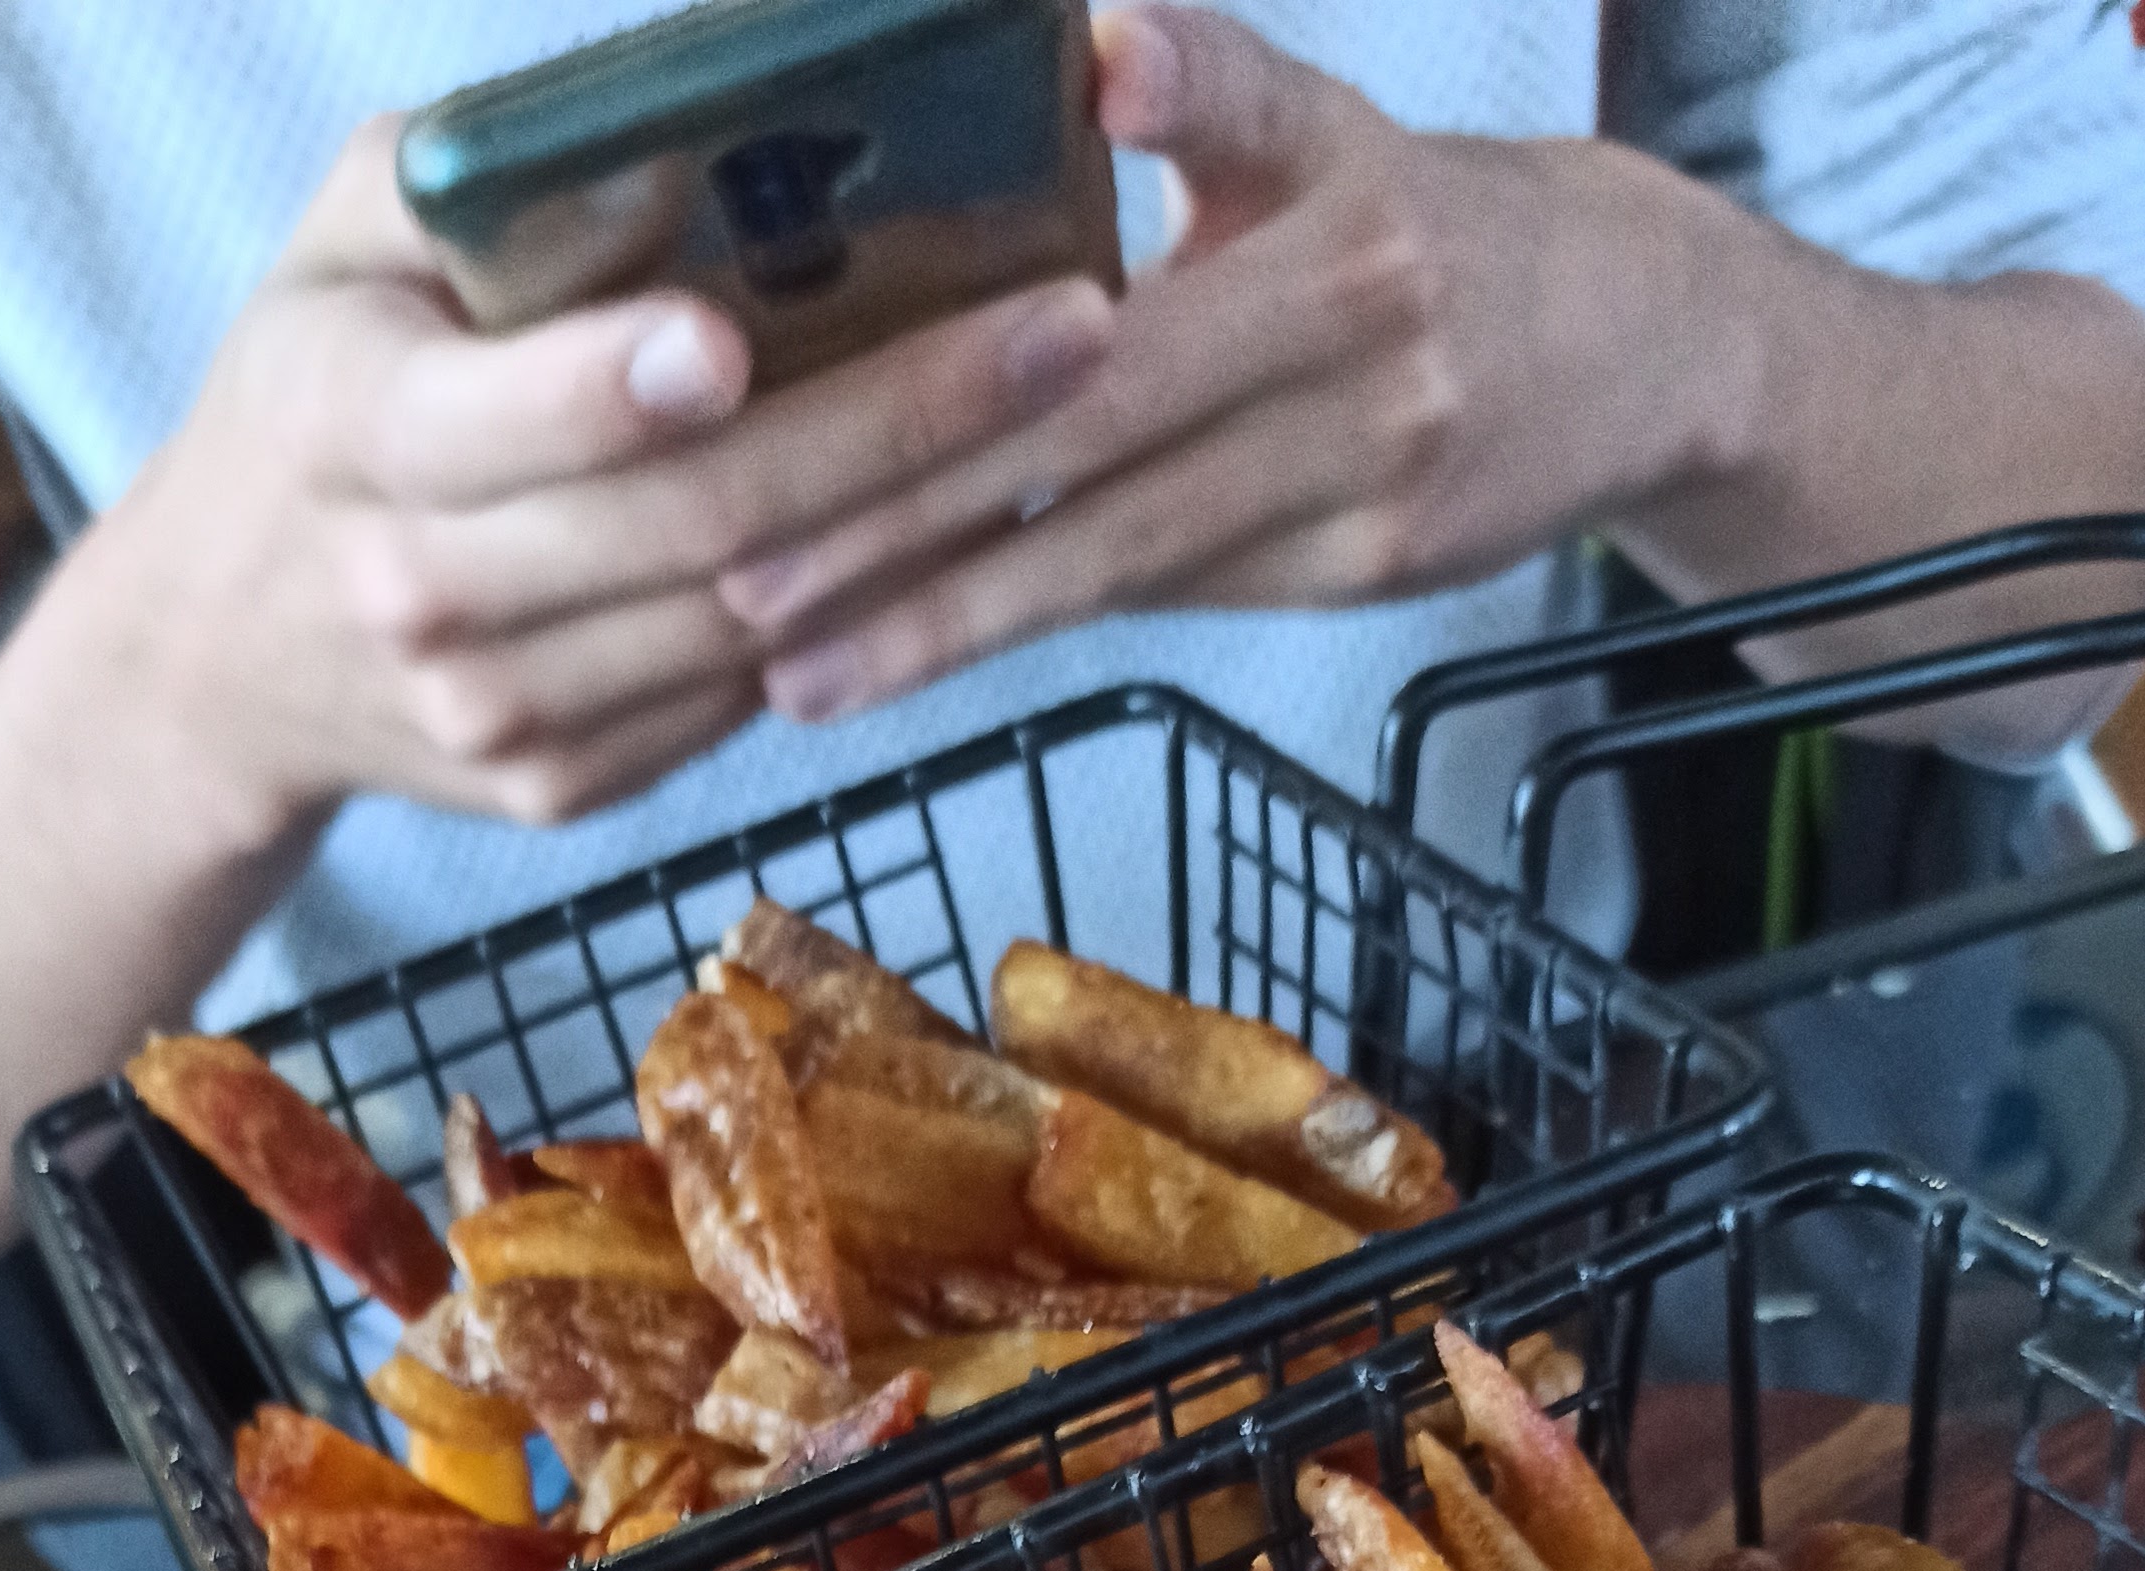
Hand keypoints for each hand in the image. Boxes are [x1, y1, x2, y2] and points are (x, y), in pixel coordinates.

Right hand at [85, 115, 1118, 842]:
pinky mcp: (563, 787)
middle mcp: (418, 595)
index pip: (497, 423)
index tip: (733, 333)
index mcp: (345, 430)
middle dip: (894, 423)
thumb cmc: (321, 383)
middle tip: (1061, 324)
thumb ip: (495, 177)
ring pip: (748, 622)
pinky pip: (744, 695)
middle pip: (688, 525)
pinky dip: (872, 603)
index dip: (615, 386)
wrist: (222, 652)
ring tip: (1065, 399)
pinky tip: (974, 508)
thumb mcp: (349, 241)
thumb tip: (709, 114)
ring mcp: (497, 716)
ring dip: (929, 515)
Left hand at [716, 7, 1749, 721]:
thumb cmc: (1425, 234)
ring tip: (800, 665)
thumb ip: (1193, 105)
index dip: (1154, 113)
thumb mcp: (1316, 133)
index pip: (1227, 120)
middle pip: (1104, 405)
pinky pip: (1161, 600)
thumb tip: (1054, 82)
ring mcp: (1367, 455)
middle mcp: (1359, 308)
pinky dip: (1025, 629)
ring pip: (1119, 544)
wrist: (1636, 345)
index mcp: (1332, 172)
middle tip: (757, 562)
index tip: (1070, 119)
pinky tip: (909, 661)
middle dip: (912, 497)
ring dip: (945, 616)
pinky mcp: (1362, 565)